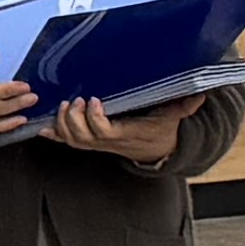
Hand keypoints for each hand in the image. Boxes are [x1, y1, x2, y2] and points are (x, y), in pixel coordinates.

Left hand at [52, 98, 191, 164]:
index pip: (103, 131)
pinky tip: (42, 126)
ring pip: (71, 140)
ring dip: (62, 124)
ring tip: (63, 105)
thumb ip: (184, 106)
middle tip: (75, 100)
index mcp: (124, 134)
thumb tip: (201, 94)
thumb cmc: (160, 131)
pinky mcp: (90, 142)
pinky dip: (53, 134)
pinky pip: (67, 141)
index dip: (94, 117)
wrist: (156, 151)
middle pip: (81, 136)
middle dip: (73, 119)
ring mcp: (97, 144)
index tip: (94, 99)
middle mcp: (107, 142)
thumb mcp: (173, 117)